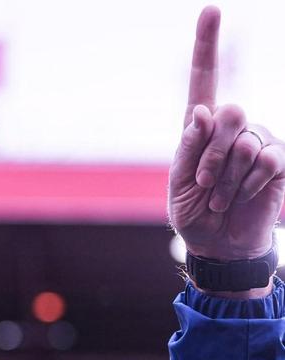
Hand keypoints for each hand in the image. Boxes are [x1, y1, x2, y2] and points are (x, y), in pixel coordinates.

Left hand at [168, 6, 284, 261]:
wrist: (218, 242)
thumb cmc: (193, 211)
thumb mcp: (179, 181)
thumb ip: (189, 148)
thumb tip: (203, 112)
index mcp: (201, 128)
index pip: (204, 80)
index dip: (207, 46)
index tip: (210, 10)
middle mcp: (232, 128)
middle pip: (230, 110)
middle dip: (212, 154)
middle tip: (203, 182)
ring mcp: (258, 141)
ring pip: (246, 141)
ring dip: (226, 179)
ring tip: (220, 197)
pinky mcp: (278, 160)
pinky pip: (266, 161)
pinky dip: (246, 186)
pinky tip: (241, 198)